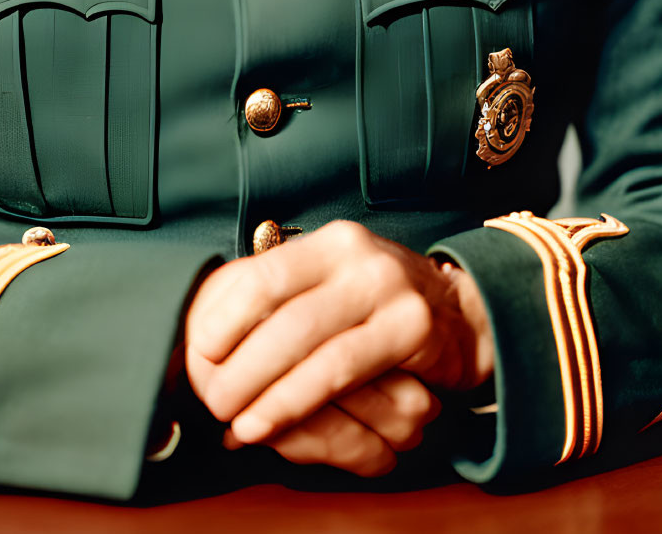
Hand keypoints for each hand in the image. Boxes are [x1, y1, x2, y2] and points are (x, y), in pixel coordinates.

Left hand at [184, 221, 492, 472]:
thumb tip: (212, 342)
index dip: (225, 312)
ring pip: (307, 340)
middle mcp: (358, 256)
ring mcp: (388, 289)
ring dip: (262, 386)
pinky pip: (342, 367)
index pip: (264, 271)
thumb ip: (283, 300)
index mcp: (331, 241)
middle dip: (237, 359)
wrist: (464, 313)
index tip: (198, 347)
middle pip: (280, 309)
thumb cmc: (379, 303)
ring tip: (233, 418)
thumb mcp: (333, 282)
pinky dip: (298, 398)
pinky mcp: (412, 329)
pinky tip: (271, 419)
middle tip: (209, 395)